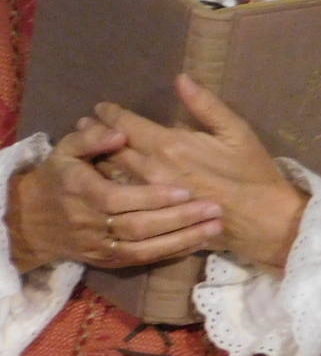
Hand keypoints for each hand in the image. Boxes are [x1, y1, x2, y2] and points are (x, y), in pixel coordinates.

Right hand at [6, 116, 221, 272]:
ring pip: (143, 249)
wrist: (32, 220)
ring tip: (215, 227)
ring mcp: (100, 246)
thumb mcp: (66, 150)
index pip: (119, 199)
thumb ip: (92, 139)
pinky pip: (142, 260)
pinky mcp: (108, 260)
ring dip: (181, 239)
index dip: (151, 197)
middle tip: (214, 208)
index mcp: (82, 192)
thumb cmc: (59, 175)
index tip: (185, 189)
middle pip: (137, 226)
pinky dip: (170, 253)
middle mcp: (91, 223)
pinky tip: (198, 242)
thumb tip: (119, 131)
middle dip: (178, 219)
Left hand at [94, 75, 306, 269]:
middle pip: (114, 149)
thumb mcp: (236, 130)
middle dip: (96, 134)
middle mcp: (152, 170)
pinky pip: (122, 198)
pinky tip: (102, 179)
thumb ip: (205, 104)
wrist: (259, 218)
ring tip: (85, 148)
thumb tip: (181, 78)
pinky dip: (108, 184)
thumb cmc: (251, 170)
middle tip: (83, 124)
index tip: (100, 107)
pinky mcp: (153, 215)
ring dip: (97, 158)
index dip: (112, 114)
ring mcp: (149, 196)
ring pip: (113, 175)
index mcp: (171, 145)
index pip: (129, 125)